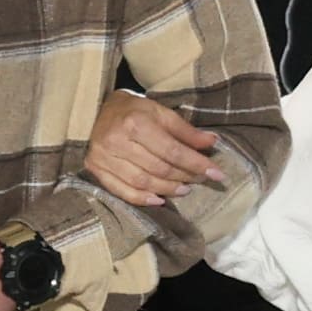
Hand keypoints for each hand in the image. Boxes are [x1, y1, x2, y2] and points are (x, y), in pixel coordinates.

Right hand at [81, 95, 226, 212]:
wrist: (97, 110)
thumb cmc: (133, 110)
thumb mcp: (160, 112)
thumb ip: (185, 130)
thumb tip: (211, 143)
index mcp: (135, 122)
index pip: (172, 150)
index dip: (195, 163)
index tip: (216, 173)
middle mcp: (117, 141)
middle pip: (158, 168)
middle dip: (184, 176)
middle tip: (201, 180)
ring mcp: (103, 157)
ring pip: (142, 182)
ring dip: (167, 189)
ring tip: (184, 189)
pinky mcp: (95, 169)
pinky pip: (121, 191)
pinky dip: (141, 199)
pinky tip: (158, 200)